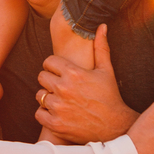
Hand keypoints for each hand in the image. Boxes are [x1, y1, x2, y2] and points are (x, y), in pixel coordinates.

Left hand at [35, 25, 138, 142]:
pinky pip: (38, 113)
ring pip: (39, 95)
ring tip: (61, 100)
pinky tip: (58, 112)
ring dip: (48, 97)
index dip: (54, 67)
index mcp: (73, 73)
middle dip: (50, 81)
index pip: (48, 62)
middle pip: (41, 77)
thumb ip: (101, 47)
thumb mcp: (107, 71)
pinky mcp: (55, 124)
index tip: (61, 73)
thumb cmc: (110, 97)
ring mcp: (58, 107)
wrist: (115, 127)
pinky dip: (45, 114)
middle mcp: (63, 89)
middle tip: (61, 87)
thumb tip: (101, 25)